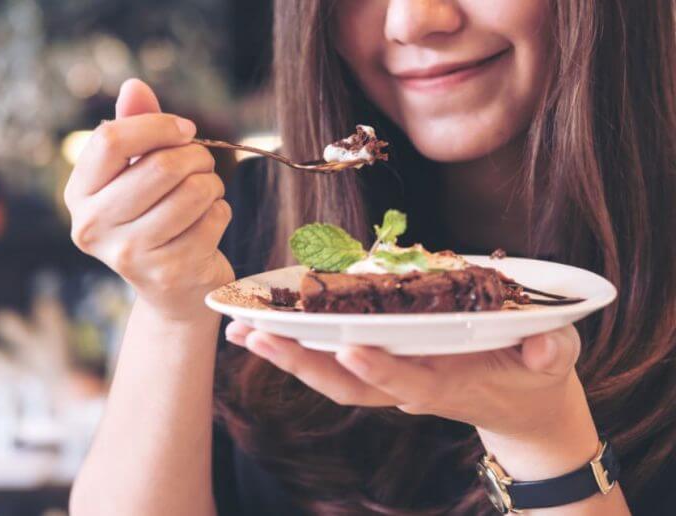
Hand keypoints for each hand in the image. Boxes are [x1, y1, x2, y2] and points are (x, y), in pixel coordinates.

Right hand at [64, 79, 233, 318]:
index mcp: (78, 195)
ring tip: (206, 191)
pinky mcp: (171, 272)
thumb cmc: (154, 219)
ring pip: (193, 192)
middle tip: (203, 163)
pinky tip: (209, 222)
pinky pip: (214, 218)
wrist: (172, 290)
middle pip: (160, 167)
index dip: (157, 125)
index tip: (185, 130)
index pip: (111, 140)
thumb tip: (134, 85)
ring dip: (211, 183)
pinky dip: (221, 211)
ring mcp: (131, 254)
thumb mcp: (136, 174)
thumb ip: (133, 128)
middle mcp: (94, 227)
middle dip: (195, 156)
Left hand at [226, 323, 599, 477]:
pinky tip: (267, 330)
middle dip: (300, 361)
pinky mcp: (384, 371)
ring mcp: (392, 381)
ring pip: (331, 377)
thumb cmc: (534, 376)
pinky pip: (335, 363)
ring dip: (286, 356)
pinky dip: (300, 350)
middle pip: (346, 383)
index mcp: (447, 383)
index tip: (347, 348)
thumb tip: (546, 346)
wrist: (522, 407)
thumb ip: (549, 353)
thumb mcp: (552, 362)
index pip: (406, 378)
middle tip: (254, 336)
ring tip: (241, 332)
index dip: (378, 367)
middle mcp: (410, 385)